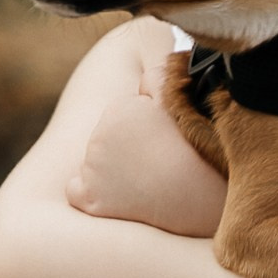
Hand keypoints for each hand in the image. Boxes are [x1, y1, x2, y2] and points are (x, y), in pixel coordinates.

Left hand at [68, 84, 224, 234]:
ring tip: (148, 183)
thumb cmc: (201, 151)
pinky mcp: (89, 198)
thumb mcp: (185, 104)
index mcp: (120, 108)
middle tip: (159, 163)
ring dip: (114, 172)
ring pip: (95, 164)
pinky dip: (88, 195)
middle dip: (128, 148)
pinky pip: (75, 191)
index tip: (164, 141)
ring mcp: (92, 168)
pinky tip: (116, 199)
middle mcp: (100, 134)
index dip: (146, 127)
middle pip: (108, 138)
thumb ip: (159, 79)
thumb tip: (144, 78)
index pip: (124, 114)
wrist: (202, 199)